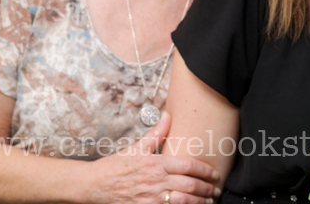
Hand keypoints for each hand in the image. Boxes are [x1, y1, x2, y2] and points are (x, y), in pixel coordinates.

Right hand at [81, 112, 220, 203]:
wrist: (94, 185)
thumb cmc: (116, 166)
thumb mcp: (137, 147)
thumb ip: (157, 133)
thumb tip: (168, 115)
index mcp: (156, 163)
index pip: (188, 165)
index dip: (205, 170)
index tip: (214, 173)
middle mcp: (156, 181)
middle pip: (190, 185)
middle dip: (206, 189)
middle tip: (215, 190)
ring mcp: (151, 198)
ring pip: (183, 201)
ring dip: (199, 202)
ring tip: (207, 202)